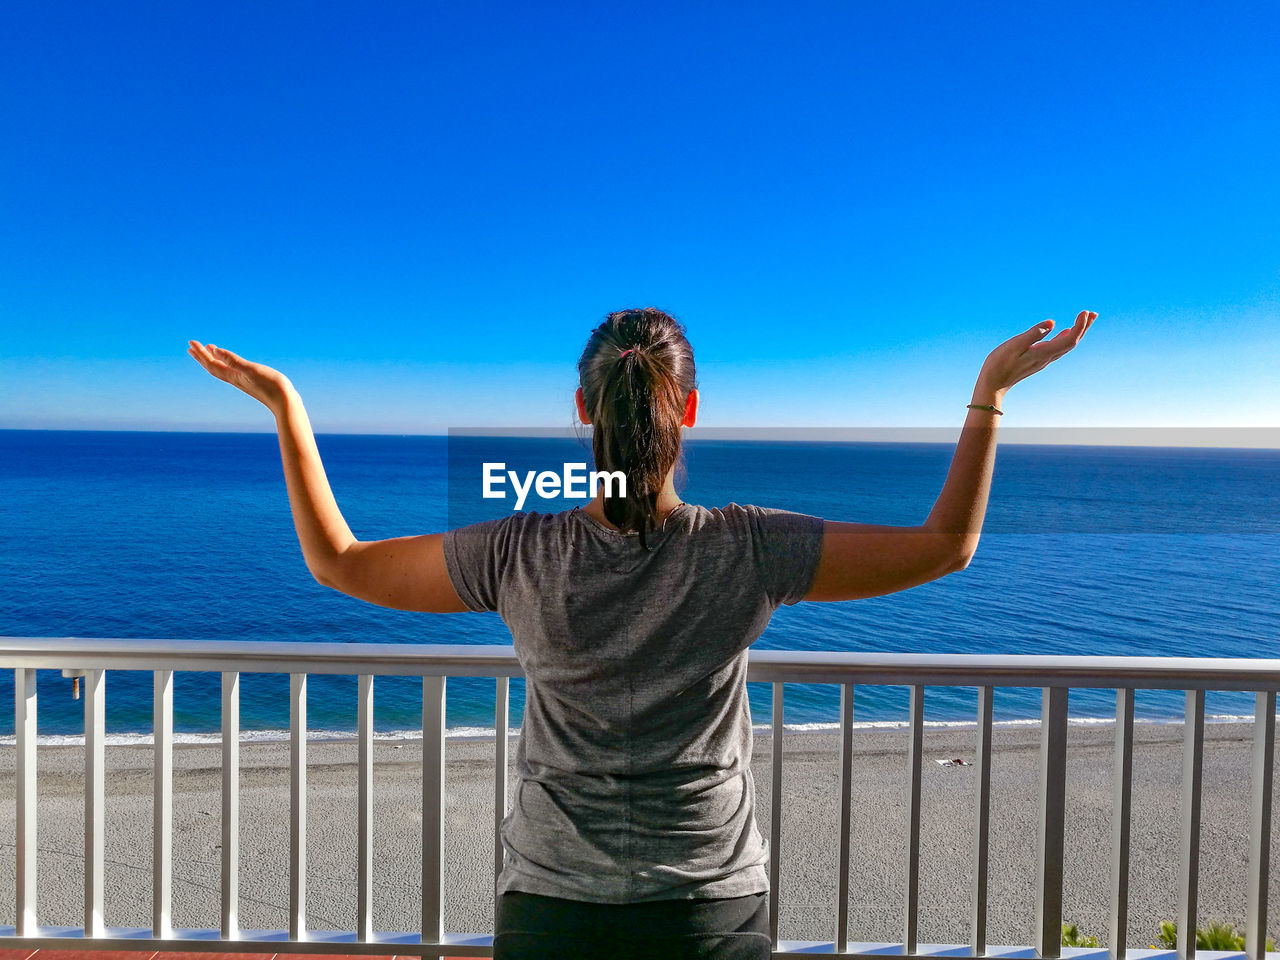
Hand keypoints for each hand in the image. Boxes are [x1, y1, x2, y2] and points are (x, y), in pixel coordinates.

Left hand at [188, 341, 291, 409]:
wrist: (285, 402)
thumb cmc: (271, 386)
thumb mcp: (251, 370)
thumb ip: (233, 360)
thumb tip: (215, 350)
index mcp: (233, 376)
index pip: (211, 363)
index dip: (201, 353)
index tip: (191, 343)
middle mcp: (235, 379)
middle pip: (213, 367)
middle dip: (202, 356)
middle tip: (191, 346)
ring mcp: (242, 381)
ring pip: (222, 369)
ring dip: (212, 360)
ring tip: (208, 350)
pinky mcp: (251, 381)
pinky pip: (232, 371)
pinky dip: (226, 363)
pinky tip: (230, 361)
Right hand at [975, 310, 1096, 398]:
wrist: (992, 385)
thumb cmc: (998, 365)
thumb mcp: (1013, 346)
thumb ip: (1032, 334)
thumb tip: (1052, 323)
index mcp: (1043, 353)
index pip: (1070, 340)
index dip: (1080, 326)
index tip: (1084, 312)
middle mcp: (1047, 358)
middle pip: (1072, 342)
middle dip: (1084, 327)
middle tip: (1093, 313)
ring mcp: (1043, 360)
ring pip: (1066, 345)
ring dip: (1077, 332)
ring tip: (1085, 319)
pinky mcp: (1038, 359)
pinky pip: (1057, 347)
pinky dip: (1065, 337)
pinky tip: (1065, 331)